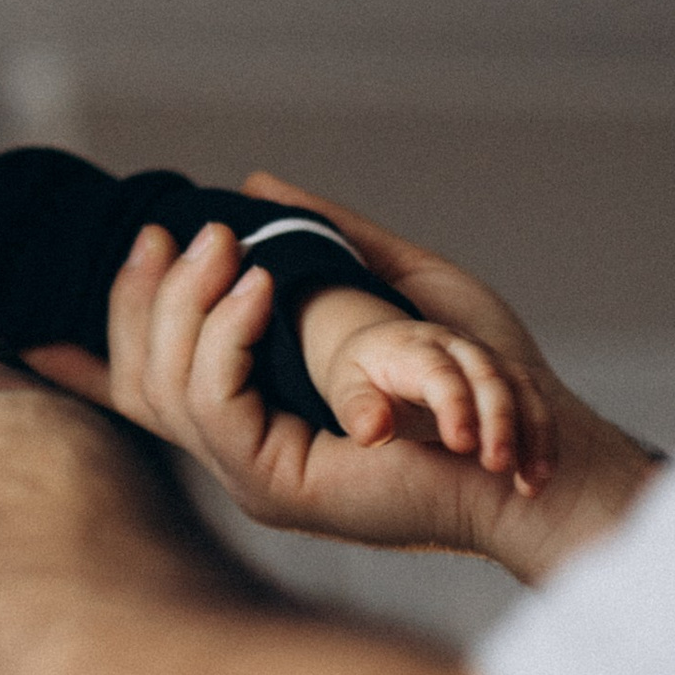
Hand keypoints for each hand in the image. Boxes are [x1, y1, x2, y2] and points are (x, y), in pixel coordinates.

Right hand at [74, 174, 656, 582]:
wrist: (544, 455)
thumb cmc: (498, 382)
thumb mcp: (402, 285)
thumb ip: (330, 242)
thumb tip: (254, 187)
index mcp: (264, 418)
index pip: (154, 370)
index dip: (130, 306)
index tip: (144, 236)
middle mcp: (246, 451)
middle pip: (141, 380)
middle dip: (142, 297)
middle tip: (176, 230)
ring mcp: (253, 476)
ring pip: (167, 391)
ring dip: (185, 308)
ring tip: (225, 248)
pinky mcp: (275, 487)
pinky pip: (215, 411)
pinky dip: (226, 343)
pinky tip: (257, 291)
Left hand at [296, 282, 555, 483]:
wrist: (386, 354)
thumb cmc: (364, 381)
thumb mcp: (348, 391)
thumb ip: (359, 411)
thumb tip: (373, 432)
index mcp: (413, 351)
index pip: (438, 374)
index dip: (454, 405)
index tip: (462, 444)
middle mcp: (456, 350)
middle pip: (487, 376)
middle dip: (498, 419)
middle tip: (497, 464)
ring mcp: (486, 363)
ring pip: (521, 388)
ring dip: (532, 433)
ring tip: (531, 482)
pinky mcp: (507, 381)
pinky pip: (535, 404)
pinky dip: (543, 441)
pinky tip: (535, 481)